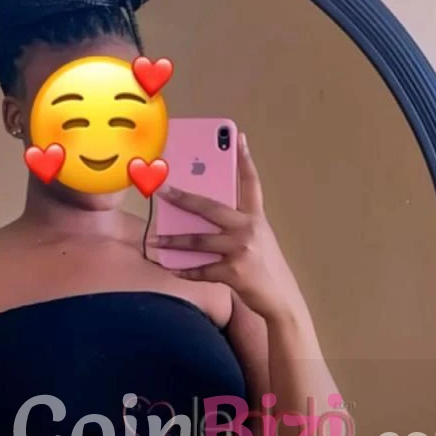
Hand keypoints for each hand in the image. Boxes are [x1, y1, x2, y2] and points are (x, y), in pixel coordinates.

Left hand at [153, 133, 303, 320]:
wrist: (281, 299)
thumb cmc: (265, 268)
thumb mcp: (258, 240)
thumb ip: (238, 226)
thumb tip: (202, 220)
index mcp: (256, 218)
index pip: (251, 183)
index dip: (245, 159)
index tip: (238, 137)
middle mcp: (249, 229)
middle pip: (210, 207)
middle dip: (183, 197)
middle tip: (161, 189)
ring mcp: (241, 250)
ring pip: (199, 241)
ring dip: (173, 241)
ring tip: (154, 240)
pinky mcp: (234, 272)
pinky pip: (202, 270)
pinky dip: (185, 270)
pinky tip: (171, 268)